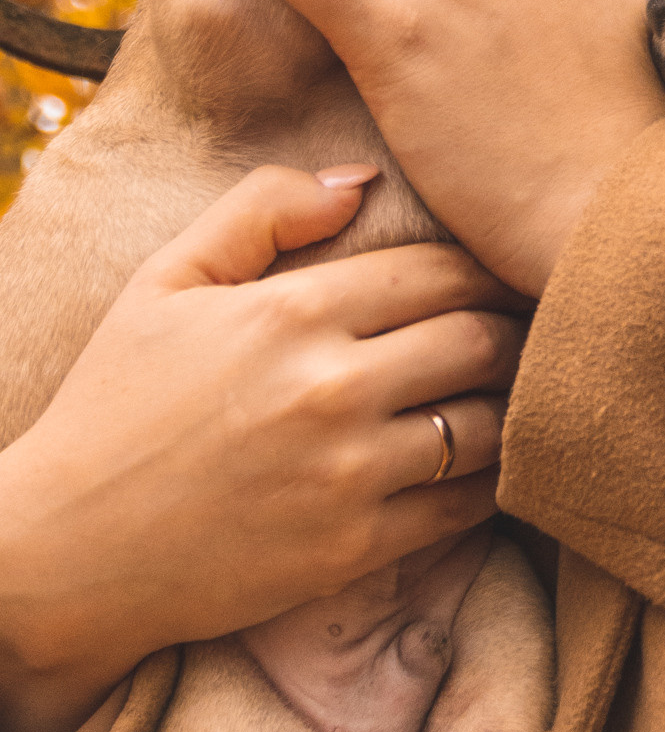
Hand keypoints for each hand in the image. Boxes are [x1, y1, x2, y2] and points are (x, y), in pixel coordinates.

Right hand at [0, 165, 520, 731]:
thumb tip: (361, 181)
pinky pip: (467, 506)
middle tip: (533, 330)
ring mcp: (348, 474)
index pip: (444, 271)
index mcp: (293, 312)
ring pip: (492, 423)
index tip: (503, 275)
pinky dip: (492, 480)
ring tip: (520, 392)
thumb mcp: (165, 282)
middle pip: (486, 340)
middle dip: (517, 329)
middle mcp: (332, 388)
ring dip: (515, 405)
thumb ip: (262, 210)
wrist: (64, 550)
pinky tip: (487, 463)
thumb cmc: (116, 405)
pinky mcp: (355, 549)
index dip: (487, 269)